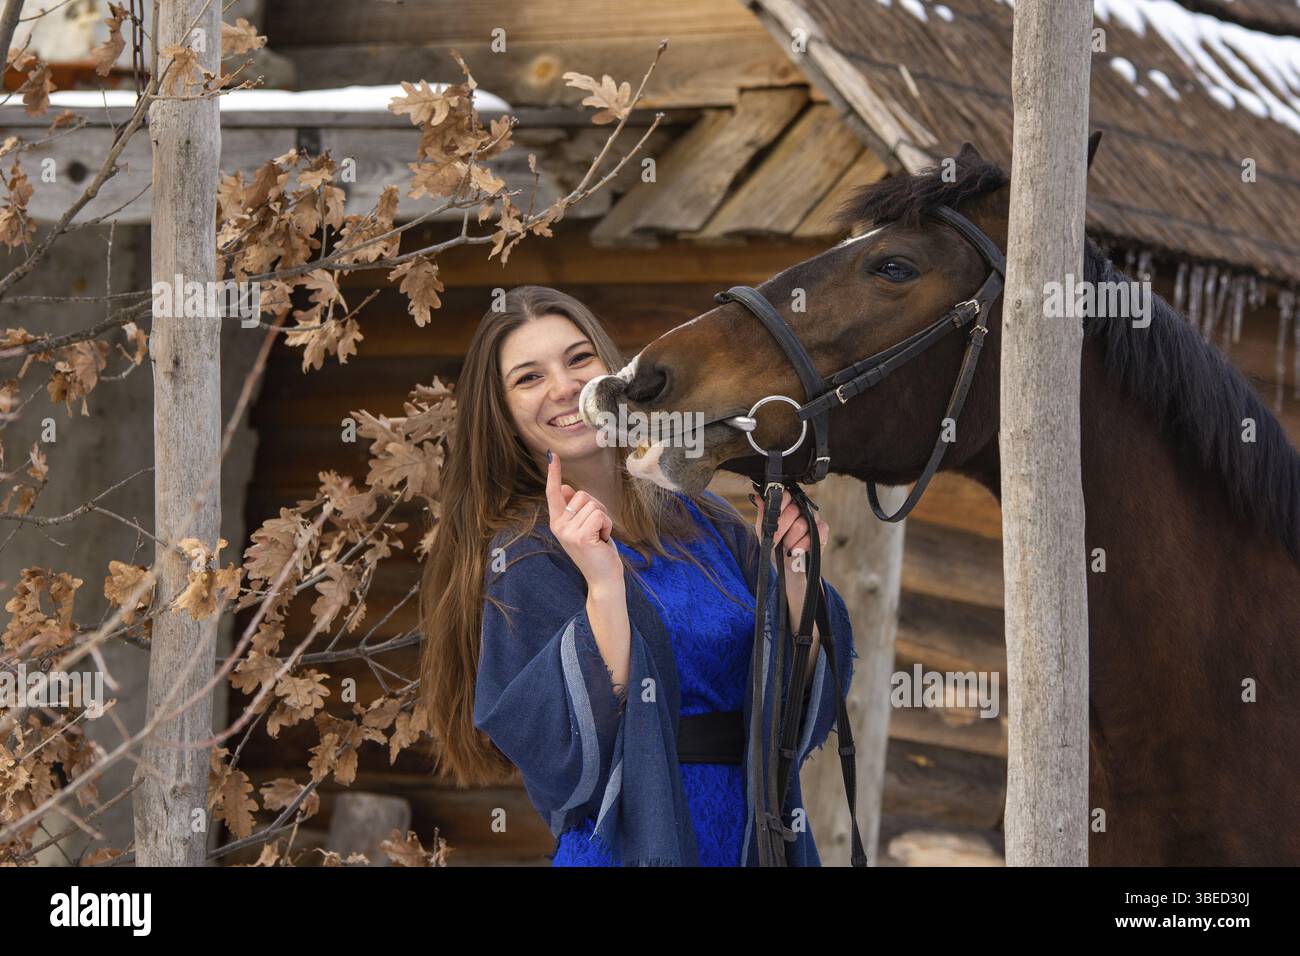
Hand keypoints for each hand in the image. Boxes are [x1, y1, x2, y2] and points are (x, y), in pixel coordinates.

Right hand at [545, 451, 622, 590]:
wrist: (603, 580)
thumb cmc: (597, 551)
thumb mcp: (583, 527)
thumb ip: (574, 509)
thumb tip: (565, 487)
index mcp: (557, 522)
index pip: (553, 493)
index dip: (553, 473)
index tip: (552, 456)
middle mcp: (558, 526)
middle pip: (582, 494)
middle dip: (597, 508)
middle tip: (598, 530)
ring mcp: (568, 532)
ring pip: (593, 505)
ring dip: (604, 519)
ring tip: (600, 536)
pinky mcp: (581, 537)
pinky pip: (600, 515)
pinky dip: (608, 525)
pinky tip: (603, 540)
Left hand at [749, 488, 828, 570]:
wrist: (785, 563)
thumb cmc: (775, 543)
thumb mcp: (764, 530)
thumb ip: (763, 514)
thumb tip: (757, 498)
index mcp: (788, 503)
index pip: (785, 495)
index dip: (777, 508)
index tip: (771, 522)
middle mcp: (802, 507)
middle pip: (792, 511)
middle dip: (781, 529)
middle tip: (776, 540)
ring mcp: (814, 517)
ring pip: (801, 525)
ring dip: (790, 540)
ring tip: (787, 547)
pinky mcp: (823, 530)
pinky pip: (815, 534)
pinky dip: (803, 545)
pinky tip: (797, 550)